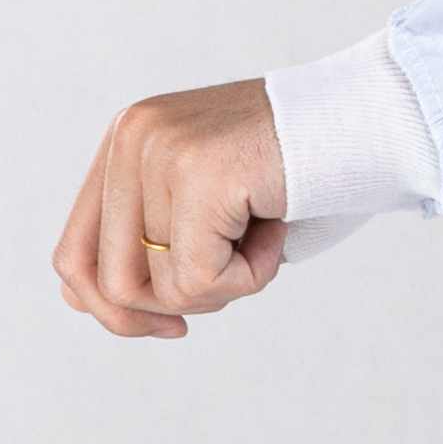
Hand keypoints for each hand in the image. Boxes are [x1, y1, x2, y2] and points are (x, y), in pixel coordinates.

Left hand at [53, 77, 287, 340]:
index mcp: (125, 142)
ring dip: (224, 286)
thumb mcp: (209, 208)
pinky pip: (203, 280)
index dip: (114, 308)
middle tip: (233, 279)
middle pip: (110, 282)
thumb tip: (100, 303)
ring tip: (263, 235)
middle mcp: (131, 138)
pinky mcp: (198, 174)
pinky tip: (278, 228)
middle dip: (173, 306)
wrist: (368, 120)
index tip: (173, 323)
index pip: (75, 253)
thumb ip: (152, 242)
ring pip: (161, 287)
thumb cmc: (299, 173)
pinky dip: (251, 276)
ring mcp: (160, 152)